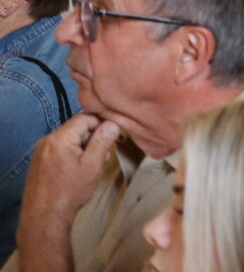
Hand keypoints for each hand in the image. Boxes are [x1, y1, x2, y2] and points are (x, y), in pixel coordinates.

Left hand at [16, 113, 121, 270]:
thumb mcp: (92, 165)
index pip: (84, 117)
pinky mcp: (38, 162)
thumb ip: (102, 141)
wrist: (44, 217)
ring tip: (93, 165)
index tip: (113, 134)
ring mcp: (40, 151)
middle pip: (75, 128)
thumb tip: (112, 123)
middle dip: (92, 137)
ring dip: (83, 147)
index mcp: (59, 138)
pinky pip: (59, 149)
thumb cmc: (71, 191)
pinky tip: (78, 170)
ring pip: (68, 139)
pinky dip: (72, 154)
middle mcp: (47, 140)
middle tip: (103, 155)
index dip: (101, 122)